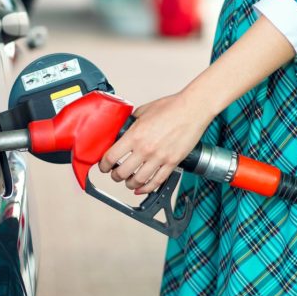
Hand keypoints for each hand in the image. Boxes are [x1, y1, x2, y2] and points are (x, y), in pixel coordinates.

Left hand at [98, 92, 214, 194]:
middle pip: (122, 173)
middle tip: (115, 174)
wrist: (193, 109)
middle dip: (115, 176)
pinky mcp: (172, 162)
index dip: (103, 165)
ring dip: (130, 184)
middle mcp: (145, 149)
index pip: (111, 157)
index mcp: (135, 135)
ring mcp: (159, 157)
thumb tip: (124, 130)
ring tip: (128, 182)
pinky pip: (157, 181)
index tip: (104, 166)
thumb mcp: (143, 111)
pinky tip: (142, 188)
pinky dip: (147, 188)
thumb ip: (132, 123)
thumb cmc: (172, 106)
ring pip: (138, 181)